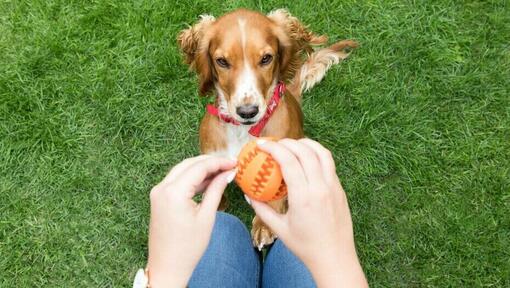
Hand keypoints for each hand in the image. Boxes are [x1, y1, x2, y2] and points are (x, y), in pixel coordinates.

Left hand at [147, 155, 235, 286]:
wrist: (167, 268)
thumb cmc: (187, 248)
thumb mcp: (207, 217)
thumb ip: (216, 190)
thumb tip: (228, 173)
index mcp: (173, 192)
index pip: (199, 167)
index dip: (219, 163)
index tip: (235, 162)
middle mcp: (162, 188)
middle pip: (189, 164)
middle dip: (210, 162)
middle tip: (230, 164)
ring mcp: (158, 192)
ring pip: (182, 170)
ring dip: (201, 168)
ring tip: (222, 170)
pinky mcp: (159, 198)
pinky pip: (177, 180)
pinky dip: (192, 178)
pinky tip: (208, 180)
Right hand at [251, 138, 366, 287]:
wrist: (335, 257)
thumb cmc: (305, 246)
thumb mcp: (279, 229)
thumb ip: (262, 209)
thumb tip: (248, 194)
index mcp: (303, 197)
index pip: (289, 161)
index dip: (274, 148)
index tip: (261, 145)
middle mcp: (320, 187)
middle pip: (305, 151)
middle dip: (287, 142)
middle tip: (274, 143)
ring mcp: (333, 187)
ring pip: (322, 153)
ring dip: (306, 143)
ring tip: (292, 145)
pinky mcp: (340, 189)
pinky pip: (329, 164)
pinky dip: (316, 154)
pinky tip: (306, 158)